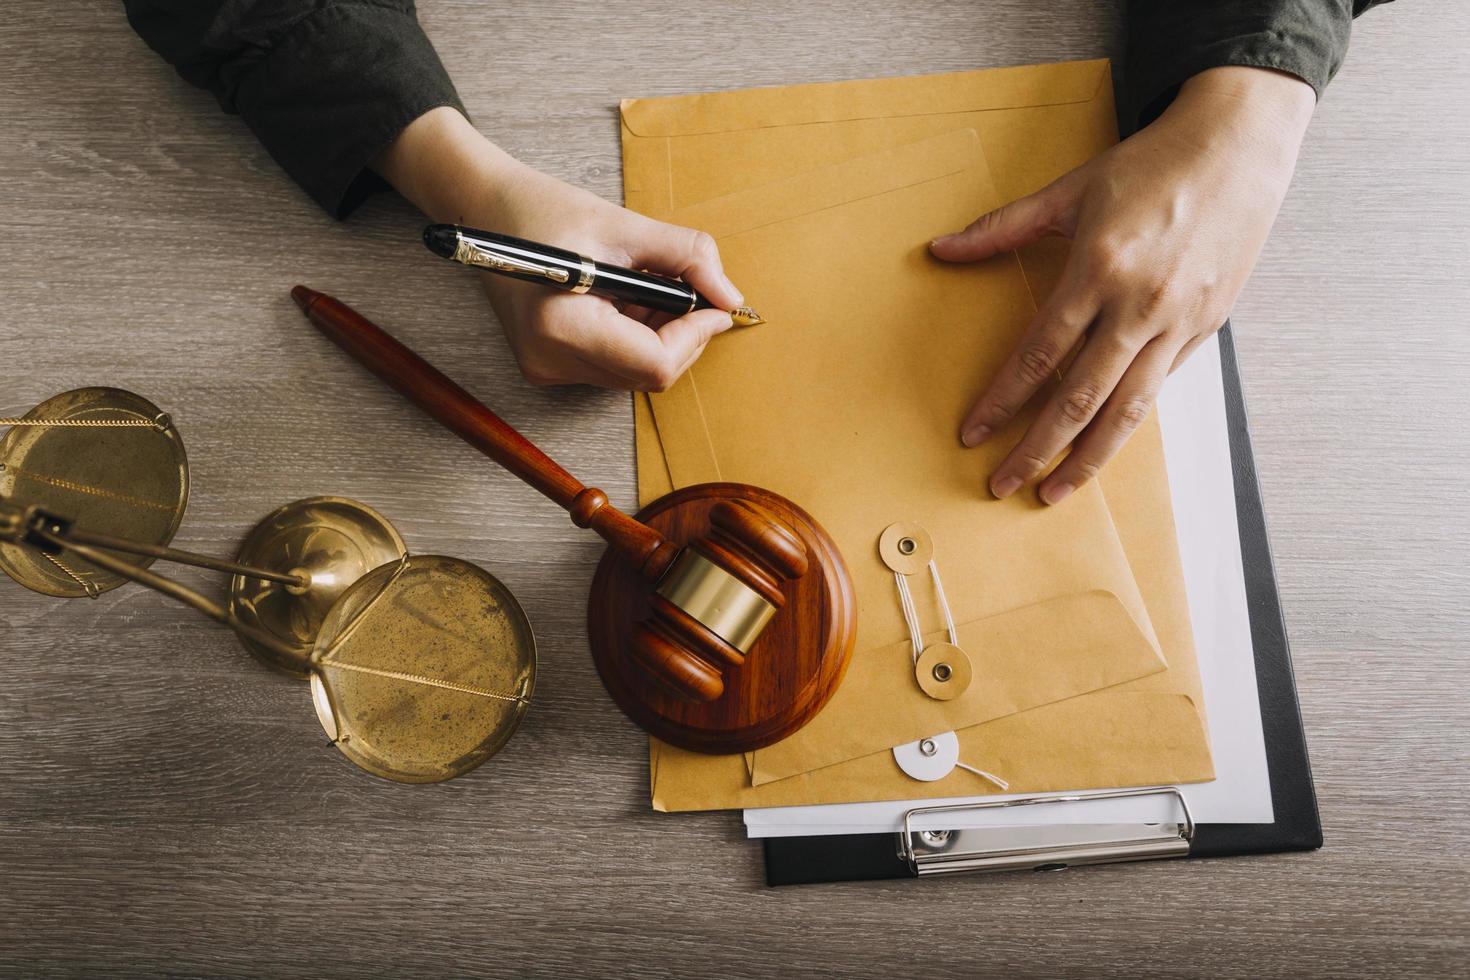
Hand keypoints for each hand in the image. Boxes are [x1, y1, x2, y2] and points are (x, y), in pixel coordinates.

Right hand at [374, 107, 741, 388]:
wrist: (484, 210)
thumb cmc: (544, 209)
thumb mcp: (624, 225)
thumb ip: (686, 257)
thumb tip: (730, 296)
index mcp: (563, 328)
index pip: (655, 364)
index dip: (696, 336)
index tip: (717, 305)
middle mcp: (551, 362)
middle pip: (649, 374)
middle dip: (682, 334)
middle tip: (689, 287)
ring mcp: (547, 368)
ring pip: (635, 373)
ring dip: (660, 334)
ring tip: (648, 282)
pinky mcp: (548, 365)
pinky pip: (614, 365)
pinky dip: (635, 335)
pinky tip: (626, 297)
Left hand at [931, 66, 1315, 503]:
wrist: (1238, 144)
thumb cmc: (1150, 165)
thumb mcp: (1070, 190)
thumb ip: (1002, 227)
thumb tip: (939, 249)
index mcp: (1098, 269)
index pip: (1038, 355)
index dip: (1002, 401)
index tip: (973, 435)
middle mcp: (1140, 305)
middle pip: (1079, 398)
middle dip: (1036, 449)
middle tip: (1000, 485)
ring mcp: (1178, 322)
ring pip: (1127, 410)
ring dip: (1087, 459)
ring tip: (1053, 492)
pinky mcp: (1207, 328)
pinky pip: (1161, 389)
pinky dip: (1128, 423)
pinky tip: (1101, 447)